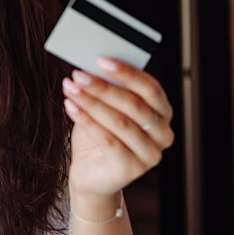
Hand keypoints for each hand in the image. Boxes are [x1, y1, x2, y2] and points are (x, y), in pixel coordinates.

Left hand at [62, 57, 174, 200]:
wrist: (91, 174)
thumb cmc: (98, 137)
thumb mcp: (103, 108)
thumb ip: (105, 90)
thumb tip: (91, 67)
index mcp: (161, 113)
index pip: (151, 88)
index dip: (127, 72)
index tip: (102, 60)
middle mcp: (162, 134)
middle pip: (135, 104)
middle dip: (103, 87)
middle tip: (79, 75)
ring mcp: (150, 154)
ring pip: (120, 122)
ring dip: (91, 102)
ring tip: (70, 89)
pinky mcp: (133, 169)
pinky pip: (108, 140)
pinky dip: (87, 121)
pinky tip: (71, 107)